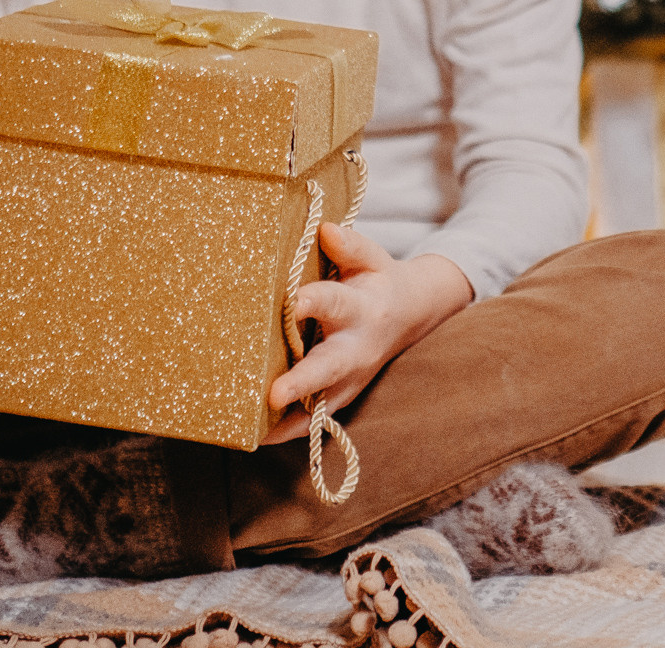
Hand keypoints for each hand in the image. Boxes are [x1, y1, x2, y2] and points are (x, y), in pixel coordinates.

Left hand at [263, 224, 472, 442]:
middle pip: (330, 366)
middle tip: (273, 394)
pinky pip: (315, 418)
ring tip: (254, 424)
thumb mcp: (371, 258)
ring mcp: (351, 376)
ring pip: (321, 400)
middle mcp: (358, 346)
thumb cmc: (377, 280)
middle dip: (302, 381)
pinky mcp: (342, 395)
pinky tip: (255, 433)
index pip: (335, 302)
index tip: (292, 301)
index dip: (313, 302)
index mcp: (363, 306)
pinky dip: (287, 429)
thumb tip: (325, 230)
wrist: (409, 313)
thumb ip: (350, 246)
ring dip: (290, 412)